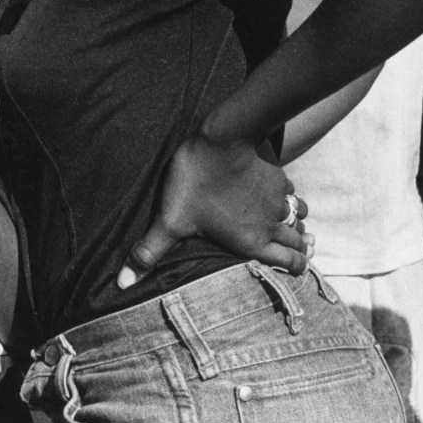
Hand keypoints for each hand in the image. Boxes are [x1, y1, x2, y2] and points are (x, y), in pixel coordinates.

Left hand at [118, 132, 310, 289]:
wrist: (223, 138)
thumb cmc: (197, 182)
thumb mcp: (170, 220)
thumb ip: (149, 253)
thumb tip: (122, 284)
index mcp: (252, 242)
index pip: (291, 263)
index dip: (296, 270)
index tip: (293, 271)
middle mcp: (272, 224)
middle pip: (300, 242)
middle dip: (300, 249)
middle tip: (296, 253)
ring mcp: (277, 199)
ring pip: (299, 217)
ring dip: (297, 225)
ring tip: (291, 228)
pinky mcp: (277, 176)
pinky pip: (291, 193)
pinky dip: (289, 199)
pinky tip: (279, 197)